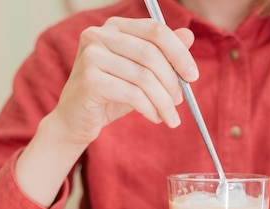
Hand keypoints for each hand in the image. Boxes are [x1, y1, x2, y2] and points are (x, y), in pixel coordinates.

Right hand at [49, 17, 197, 145]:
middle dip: (172, 81)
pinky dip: (150, 109)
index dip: (179, 53)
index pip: (155, 30)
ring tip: (169, 116)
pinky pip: (132, 94)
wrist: (76, 120)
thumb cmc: (111, 95)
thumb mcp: (141, 74)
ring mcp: (91, 56)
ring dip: (163, 101)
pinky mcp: (90, 80)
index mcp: (115, 27)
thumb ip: (163, 55)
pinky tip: (154, 117)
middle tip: (180, 102)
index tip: (192, 76)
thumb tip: (189, 35)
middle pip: (151, 53)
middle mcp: (99, 35)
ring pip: (144, 77)